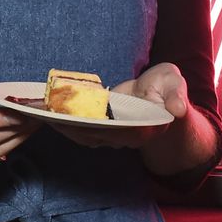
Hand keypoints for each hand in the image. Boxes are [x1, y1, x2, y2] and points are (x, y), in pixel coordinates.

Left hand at [50, 62, 188, 149]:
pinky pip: (81, 130)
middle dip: (71, 127)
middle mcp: (126, 137)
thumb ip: (176, 95)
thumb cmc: (167, 87)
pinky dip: (65, 123)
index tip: (77, 120)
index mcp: (144, 128)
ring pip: (84, 135)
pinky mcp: (102, 129)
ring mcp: (113, 135)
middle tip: (49, 115)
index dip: (96, 126)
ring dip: (63, 127)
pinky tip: (50, 113)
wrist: (161, 95)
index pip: (118, 130)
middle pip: (95, 135)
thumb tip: (178, 110)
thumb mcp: (175, 83)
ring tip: (43, 114)